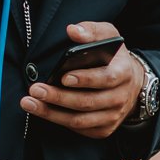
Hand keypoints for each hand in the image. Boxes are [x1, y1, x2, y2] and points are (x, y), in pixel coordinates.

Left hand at [21, 21, 142, 138]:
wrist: (131, 83)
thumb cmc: (113, 57)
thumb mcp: (108, 36)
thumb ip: (91, 31)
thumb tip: (72, 30)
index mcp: (123, 73)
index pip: (105, 78)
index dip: (85, 79)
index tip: (62, 77)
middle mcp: (120, 97)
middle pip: (87, 102)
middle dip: (59, 97)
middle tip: (35, 90)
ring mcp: (113, 116)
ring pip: (80, 120)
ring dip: (51, 113)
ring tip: (29, 103)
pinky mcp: (104, 129)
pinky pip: (79, 128)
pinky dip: (58, 121)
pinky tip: (42, 111)